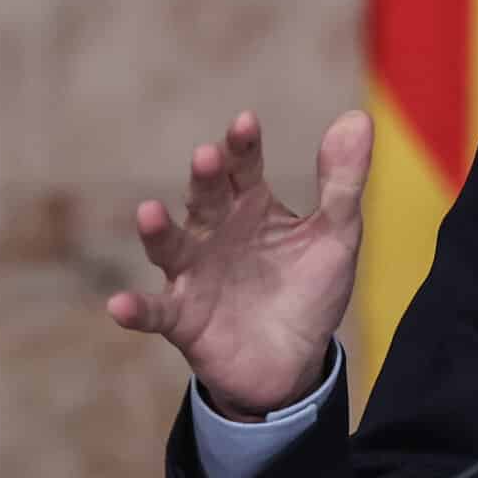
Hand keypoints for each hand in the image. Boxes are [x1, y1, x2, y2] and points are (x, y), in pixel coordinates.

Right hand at [108, 109, 372, 419]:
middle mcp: (216, 233)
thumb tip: (357, 116)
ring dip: (159, 231)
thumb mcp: (337, 234)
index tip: (245, 122)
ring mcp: (195, 275)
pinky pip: (156, 312)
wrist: (296, 361)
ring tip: (148, 211)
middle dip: (205, 178)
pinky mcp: (183, 320)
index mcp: (251, 206)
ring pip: (172, 247)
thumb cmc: (309, 288)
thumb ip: (343, 180)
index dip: (243, 146)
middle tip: (206, 156)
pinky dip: (137, 309)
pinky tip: (120, 303)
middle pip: (206, 199)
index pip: (244, 168)